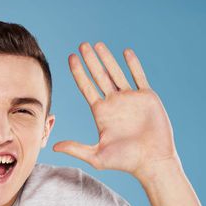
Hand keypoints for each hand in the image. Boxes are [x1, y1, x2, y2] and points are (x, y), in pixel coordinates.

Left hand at [53, 42, 179, 178]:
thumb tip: (53, 146)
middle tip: (82, 45)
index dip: (78, 72)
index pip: (86, 87)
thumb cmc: (125, 161)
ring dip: (108, 58)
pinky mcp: (147, 97)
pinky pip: (138, 77)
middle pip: (99, 76)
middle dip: (90, 60)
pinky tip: (125, 52)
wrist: (152, 161)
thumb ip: (76, 148)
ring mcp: (130, 98)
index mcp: (101, 112)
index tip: (70, 58)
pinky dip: (133, 64)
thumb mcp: (96, 155)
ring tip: (98, 44)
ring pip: (116, 73)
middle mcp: (113, 102)